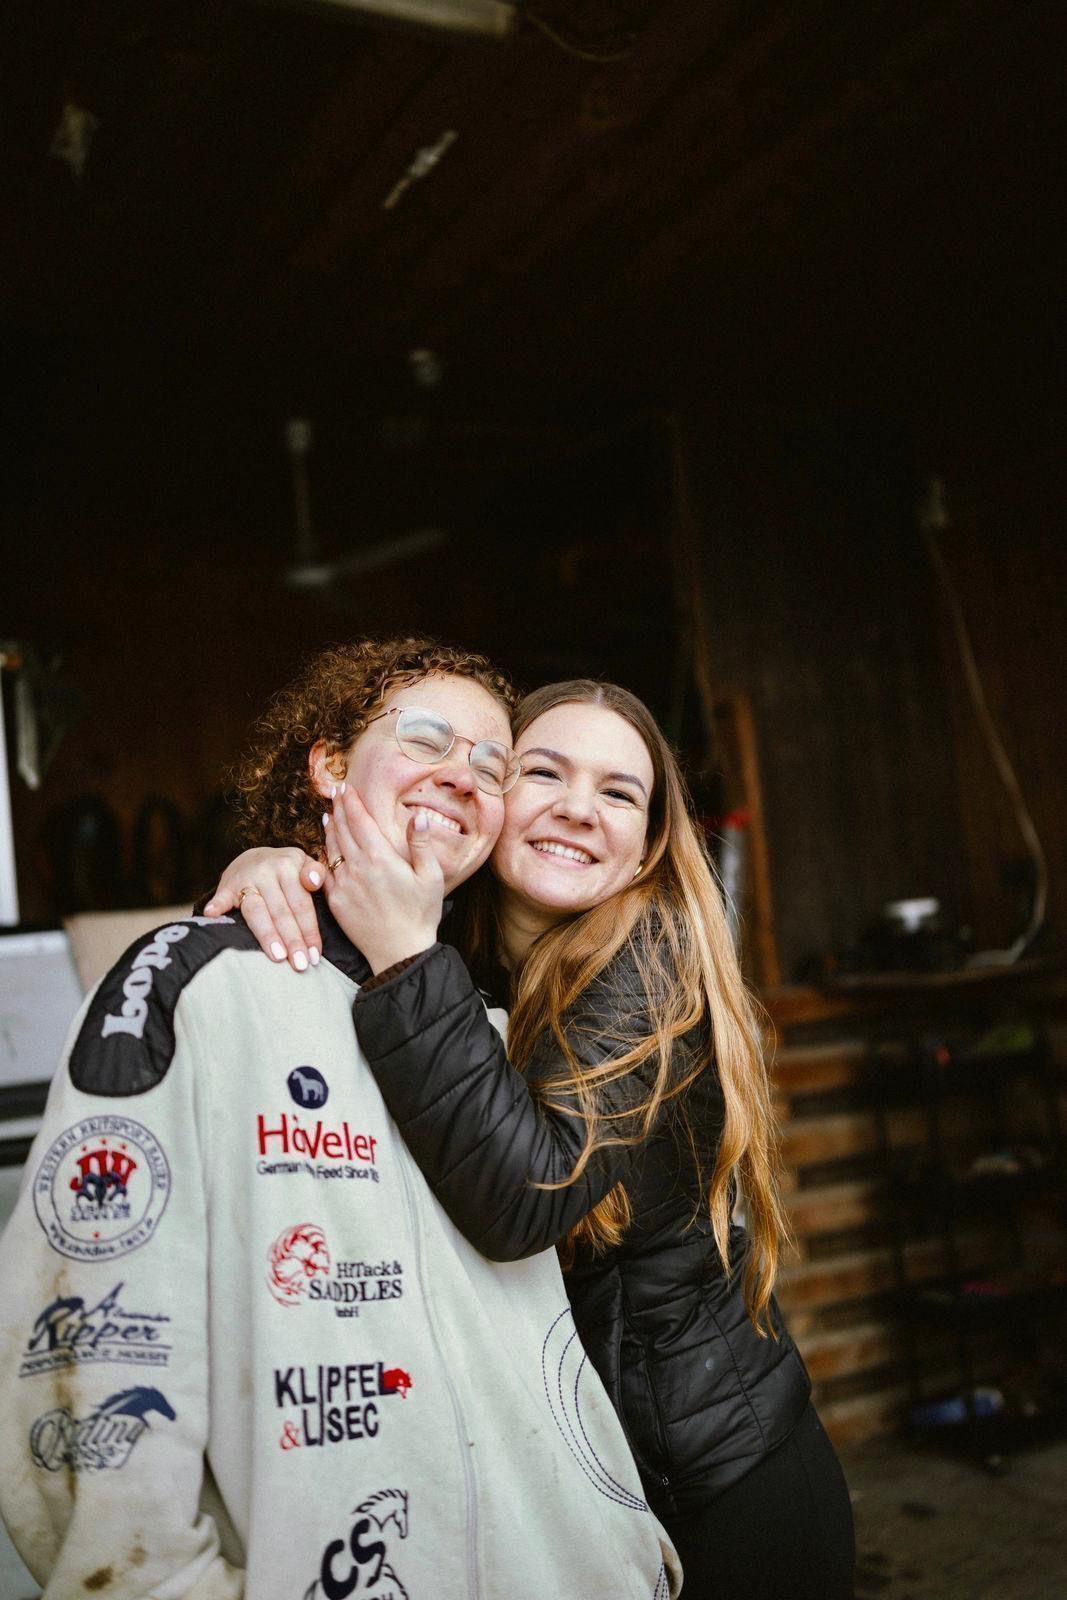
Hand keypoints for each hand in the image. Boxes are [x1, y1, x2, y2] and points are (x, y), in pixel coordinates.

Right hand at [203, 846, 322, 970]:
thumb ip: (316, 873)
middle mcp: (267, 870)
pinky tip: (213, 915)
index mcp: (289, 865)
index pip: (301, 904)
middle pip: (281, 911)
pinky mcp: (226, 886)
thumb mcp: (305, 864)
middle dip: (292, 940)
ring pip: (256, 911)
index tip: (315, 956)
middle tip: (300, 965)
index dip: (309, 931)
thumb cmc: (286, 869)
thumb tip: (313, 882)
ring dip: (267, 934)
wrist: (253, 858)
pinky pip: (221, 897)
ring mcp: (245, 878)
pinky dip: (217, 906)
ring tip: (278, 956)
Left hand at [323, 786, 443, 973]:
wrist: (399, 952)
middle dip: (338, 809)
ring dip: (329, 829)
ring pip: (330, 848)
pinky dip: (324, 854)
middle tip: (335, 794)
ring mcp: (343, 884)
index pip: (359, 820)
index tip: (346, 788)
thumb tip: (419, 816)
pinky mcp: (335, 900)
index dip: (351, 802)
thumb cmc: (420, 915)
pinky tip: (326, 849)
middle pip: (341, 830)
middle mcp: (357, 867)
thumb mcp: (430, 877)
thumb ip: (421, 844)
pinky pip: (325, 871)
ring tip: (328, 815)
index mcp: (380, 857)